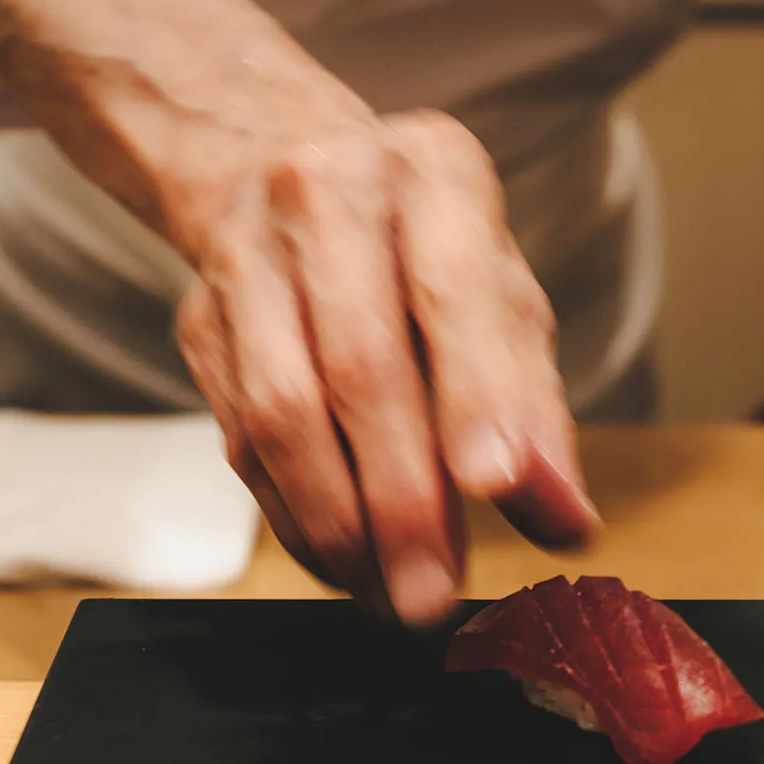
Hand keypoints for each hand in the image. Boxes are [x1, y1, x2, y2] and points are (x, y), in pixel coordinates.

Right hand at [171, 107, 597, 626]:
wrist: (281, 169)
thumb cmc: (422, 248)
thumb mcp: (501, 298)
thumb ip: (535, 408)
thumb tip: (564, 520)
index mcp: (433, 173)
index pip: (453, 289)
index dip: (475, 393)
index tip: (497, 484)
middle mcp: (330, 196)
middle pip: (360, 365)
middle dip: (402, 497)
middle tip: (434, 594)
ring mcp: (249, 255)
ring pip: (282, 410)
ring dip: (338, 523)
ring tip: (390, 595)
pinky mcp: (199, 321)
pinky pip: (241, 439)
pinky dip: (295, 516)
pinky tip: (343, 562)